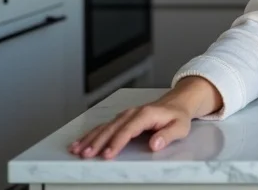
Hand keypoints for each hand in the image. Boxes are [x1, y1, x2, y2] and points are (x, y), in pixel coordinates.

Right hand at [68, 101, 190, 159]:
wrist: (177, 103)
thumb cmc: (178, 116)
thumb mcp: (180, 127)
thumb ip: (167, 135)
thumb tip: (155, 144)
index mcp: (146, 114)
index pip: (128, 130)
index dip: (117, 142)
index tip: (107, 154)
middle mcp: (132, 113)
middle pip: (112, 128)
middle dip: (98, 142)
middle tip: (86, 155)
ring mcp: (125, 115)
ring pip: (104, 127)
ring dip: (90, 138)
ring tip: (77, 150)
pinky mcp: (121, 119)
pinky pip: (104, 126)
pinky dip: (91, 134)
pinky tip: (80, 142)